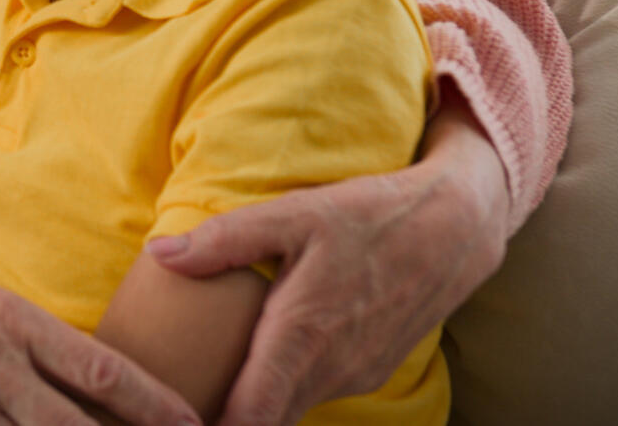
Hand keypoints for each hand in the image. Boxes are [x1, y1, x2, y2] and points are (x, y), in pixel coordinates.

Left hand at [147, 99, 509, 425]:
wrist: (457, 228)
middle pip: (265, 420)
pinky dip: (285, 389)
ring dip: (254, 404)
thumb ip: (224, 239)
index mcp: (304, 336)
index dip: (210, 424)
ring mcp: (356, 376)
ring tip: (209, 381)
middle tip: (177, 399)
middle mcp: (332, 370)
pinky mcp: (370, 371)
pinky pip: (315, 392)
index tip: (172, 415)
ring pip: (291, 407)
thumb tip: (160, 255)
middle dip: (222, 415)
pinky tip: (261, 359)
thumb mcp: (295, 213)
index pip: (250, 416)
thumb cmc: (372, 215)